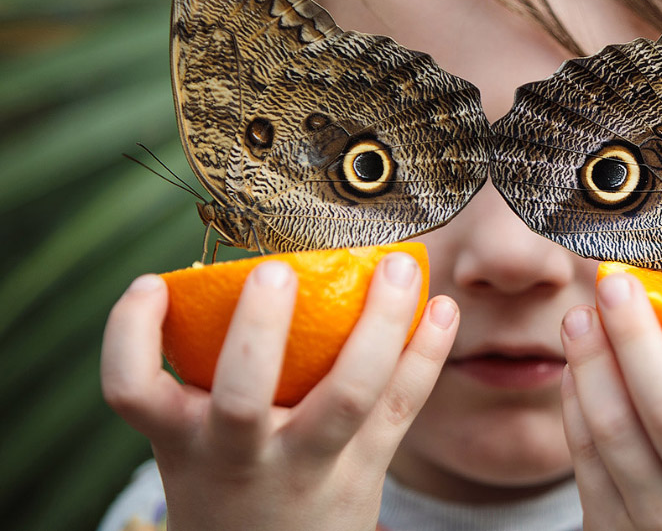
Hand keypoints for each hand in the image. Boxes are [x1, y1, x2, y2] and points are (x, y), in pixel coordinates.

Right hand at [101, 253, 458, 530]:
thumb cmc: (228, 483)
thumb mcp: (193, 443)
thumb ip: (205, 376)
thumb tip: (227, 276)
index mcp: (184, 441)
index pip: (133, 390)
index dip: (131, 333)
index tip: (149, 285)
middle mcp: (243, 457)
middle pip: (243, 396)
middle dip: (257, 330)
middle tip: (275, 268)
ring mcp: (311, 465)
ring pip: (350, 395)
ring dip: (379, 325)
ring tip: (397, 267)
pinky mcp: (368, 467)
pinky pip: (403, 406)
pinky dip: (427, 353)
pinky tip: (442, 308)